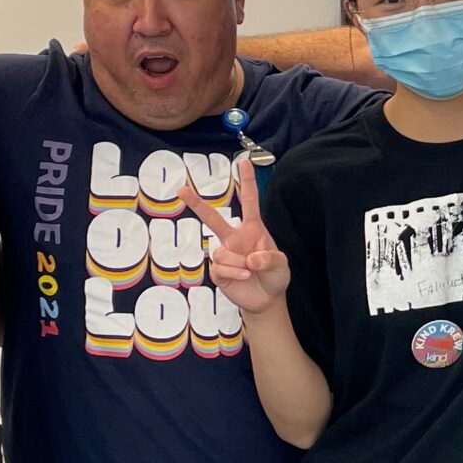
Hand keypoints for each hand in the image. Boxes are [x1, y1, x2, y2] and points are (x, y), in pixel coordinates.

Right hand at [187, 156, 290, 314]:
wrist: (266, 300)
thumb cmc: (275, 276)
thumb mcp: (281, 265)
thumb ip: (270, 259)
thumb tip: (251, 258)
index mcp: (253, 229)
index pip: (249, 202)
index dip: (246, 182)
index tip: (243, 162)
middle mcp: (235, 238)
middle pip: (212, 218)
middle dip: (196, 203)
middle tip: (181, 189)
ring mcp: (225, 254)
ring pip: (221, 251)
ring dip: (238, 262)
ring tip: (250, 271)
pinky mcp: (218, 271)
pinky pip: (220, 267)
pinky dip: (234, 272)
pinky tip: (244, 277)